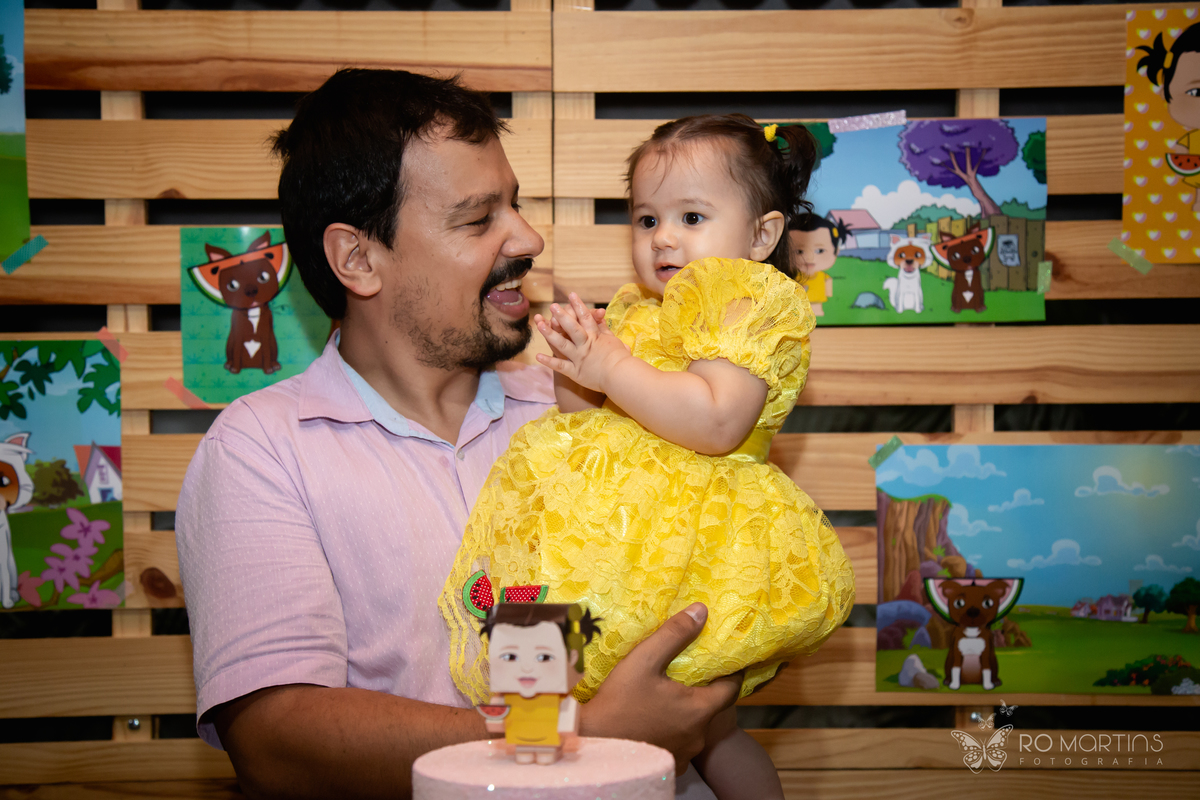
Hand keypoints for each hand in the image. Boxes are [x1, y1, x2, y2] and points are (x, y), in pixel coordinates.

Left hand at [535, 294, 628, 393]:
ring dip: (550, 334)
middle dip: (562, 316)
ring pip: (562, 344)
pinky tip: (538, 355)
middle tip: (553, 306)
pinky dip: (549, 361)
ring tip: (540, 325)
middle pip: (572, 328)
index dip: (578, 306)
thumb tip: (600, 318)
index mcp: (596, 337)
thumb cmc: (622, 359)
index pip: (586, 318)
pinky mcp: (576, 372)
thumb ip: (605, 330)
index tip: (571, 295)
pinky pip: (560, 366)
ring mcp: (579, 358)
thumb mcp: (614, 341)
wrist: (622, 376)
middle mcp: (585, 345)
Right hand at [578, 603, 741, 774]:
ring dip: (685, 712)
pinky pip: (677, 744)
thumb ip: (674, 634)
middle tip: (690, 673)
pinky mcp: (668, 766)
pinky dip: (671, 731)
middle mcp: (697, 735)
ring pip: (692, 727)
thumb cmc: (619, 703)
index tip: (727, 660)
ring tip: (669, 695)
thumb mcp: (644, 661)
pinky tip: (654, 721)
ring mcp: (684, 754)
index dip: (732, 673)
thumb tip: (701, 611)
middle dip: (703, 690)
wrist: (591, 746)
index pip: (731, 689)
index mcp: (698, 709)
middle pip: (710, 708)